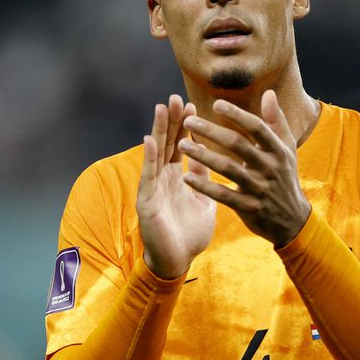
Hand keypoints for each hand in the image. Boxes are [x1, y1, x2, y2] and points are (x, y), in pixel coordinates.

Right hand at [138, 95, 216, 278]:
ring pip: (156, 154)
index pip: (181, 146)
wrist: (178, 261)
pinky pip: (149, 177)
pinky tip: (150, 141)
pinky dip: (150, 158)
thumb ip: (205, 178)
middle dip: (172, 121)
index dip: (186, 127)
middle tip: (176, 97)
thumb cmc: (189, 234)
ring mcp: (153, 188)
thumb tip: (212, 158)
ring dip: (159, 131)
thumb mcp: (203, 200)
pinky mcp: (147, 202)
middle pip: (167, 143)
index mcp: (177, 178)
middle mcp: (163, 179)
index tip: (193, 105)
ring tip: (162, 109)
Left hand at [178, 90, 310, 246]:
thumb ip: (276, 122)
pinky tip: (187, 176)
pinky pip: (223, 195)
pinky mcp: (249, 208)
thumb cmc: (285, 178)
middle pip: (238, 145)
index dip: (237, 115)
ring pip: (227, 168)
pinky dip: (204, 186)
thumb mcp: (287, 150)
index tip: (216, 104)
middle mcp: (270, 168)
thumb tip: (268, 93)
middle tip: (188, 121)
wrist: (293, 220)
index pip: (257, 127)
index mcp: (279, 150)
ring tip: (182, 145)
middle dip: (211, 131)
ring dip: (203, 156)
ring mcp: (260, 189)